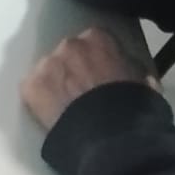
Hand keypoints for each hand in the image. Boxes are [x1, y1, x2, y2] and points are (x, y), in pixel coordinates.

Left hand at [21, 26, 160, 133]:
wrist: (109, 136)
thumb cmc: (132, 108)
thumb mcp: (145, 83)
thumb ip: (133, 70)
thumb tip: (134, 72)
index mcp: (98, 38)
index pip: (96, 40)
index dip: (99, 59)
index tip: (101, 73)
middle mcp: (69, 44)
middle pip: (69, 53)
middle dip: (75, 68)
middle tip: (83, 91)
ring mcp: (47, 64)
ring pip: (49, 70)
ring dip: (56, 83)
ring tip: (67, 105)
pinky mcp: (30, 86)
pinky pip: (33, 89)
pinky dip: (41, 100)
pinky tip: (52, 114)